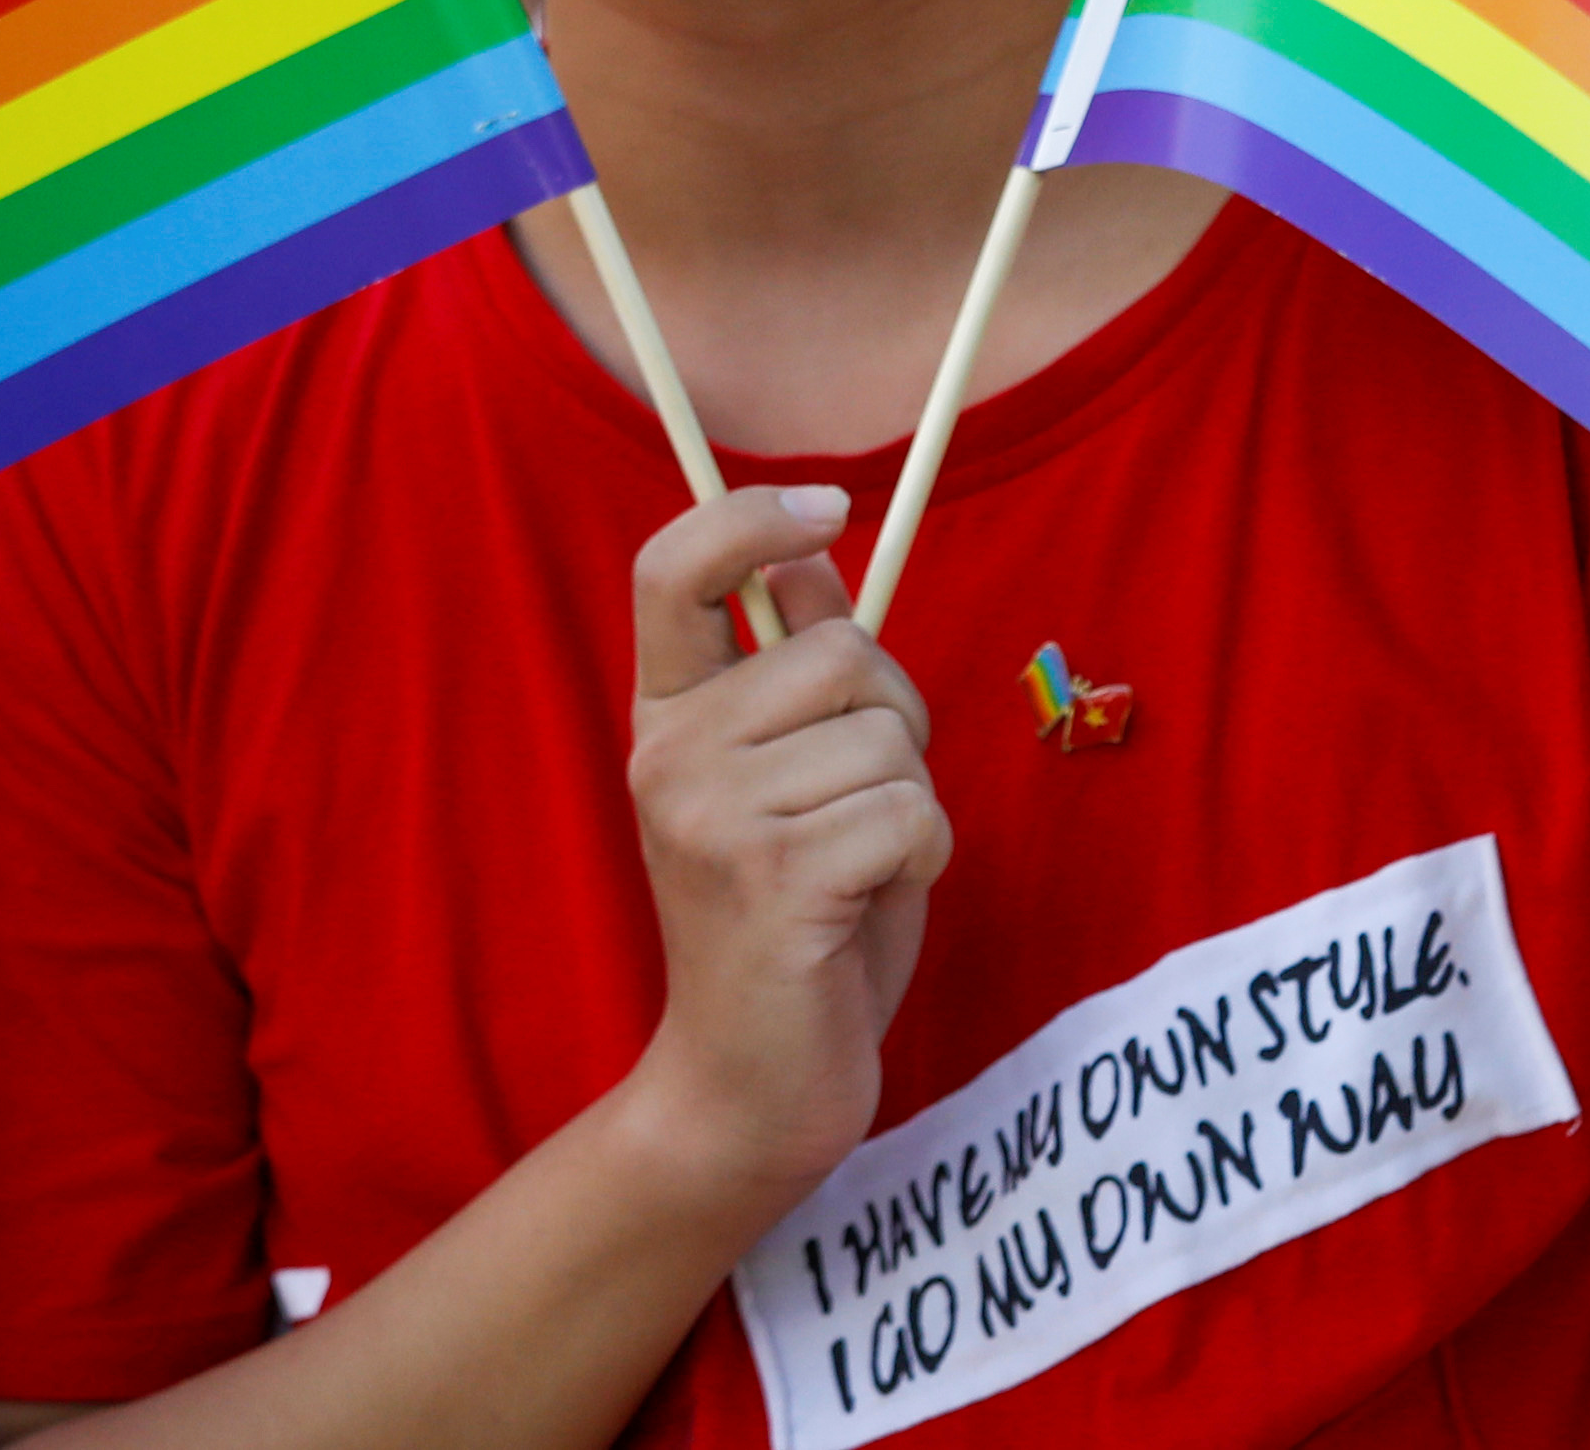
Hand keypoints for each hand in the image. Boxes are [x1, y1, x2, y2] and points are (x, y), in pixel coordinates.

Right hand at [614, 488, 948, 1228]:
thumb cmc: (793, 922)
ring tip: (861, 865)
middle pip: (839, 651)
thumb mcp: (786, 778)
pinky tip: (872, 901)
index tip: (830, 504)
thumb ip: (796, 673)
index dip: (750, 514)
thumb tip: (823, 560)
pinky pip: (909, 811)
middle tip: (863, 799)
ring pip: (888, 736)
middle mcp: (671, 752)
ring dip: (912, 800)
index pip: (672, 567)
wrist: (749, 1085)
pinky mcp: (773, 881)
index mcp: (665, 715)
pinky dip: (923, 855)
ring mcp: (713, 816)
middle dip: (897, 715)